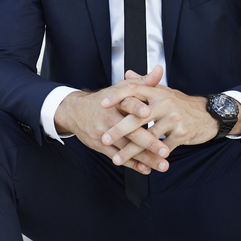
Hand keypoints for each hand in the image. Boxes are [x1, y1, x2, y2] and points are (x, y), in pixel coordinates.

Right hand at [53, 67, 170, 174]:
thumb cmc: (104, 100)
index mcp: (116, 102)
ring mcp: (105, 134)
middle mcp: (109, 118)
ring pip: (127, 148)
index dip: (136, 108)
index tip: (149, 113)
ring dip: (145, 158)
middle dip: (149, 142)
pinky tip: (146, 169)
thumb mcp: (121, 88)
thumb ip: (142, 81)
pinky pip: (118, 157)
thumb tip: (159, 71)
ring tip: (162, 164)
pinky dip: (133, 164)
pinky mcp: (101, 146)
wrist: (76, 112)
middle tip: (164, 150)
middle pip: (130, 131)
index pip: (126, 103)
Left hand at [100, 70, 240, 167]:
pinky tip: (140, 166)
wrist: (209, 115)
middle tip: (104, 139)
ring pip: (148, 137)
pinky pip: (163, 148)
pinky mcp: (182, 133)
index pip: (134, 89)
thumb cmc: (182, 104)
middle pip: (137, 117)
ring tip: (117, 159)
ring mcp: (174, 119)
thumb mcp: (164, 91)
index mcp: (158, 92)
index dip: (117, 96)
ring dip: (131, 150)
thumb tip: (127, 72)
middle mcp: (165, 103)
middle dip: (119, 130)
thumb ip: (144, 83)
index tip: (102, 104)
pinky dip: (150, 158)